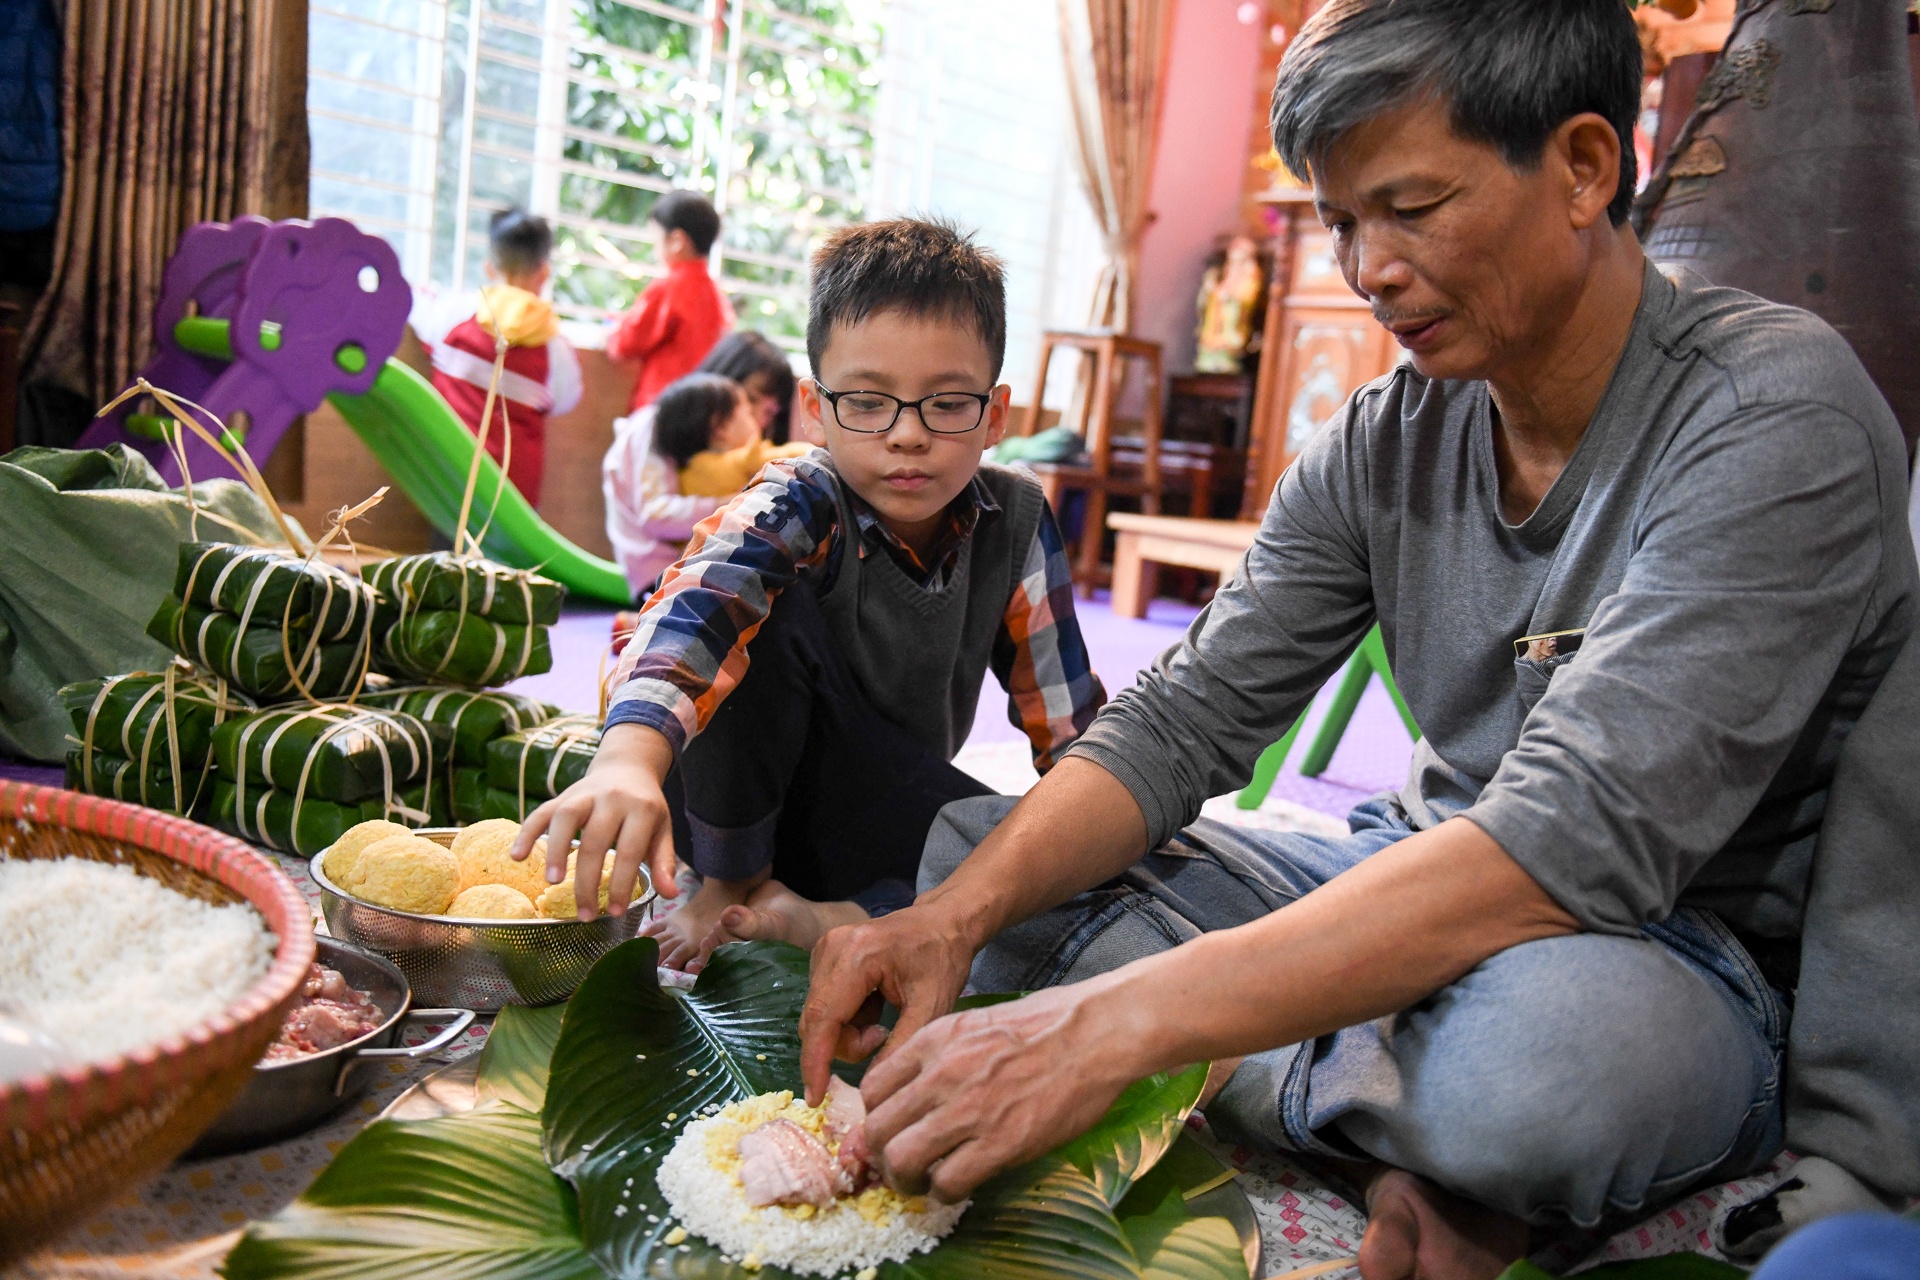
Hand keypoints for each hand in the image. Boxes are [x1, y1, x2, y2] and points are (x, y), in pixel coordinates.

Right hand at [510, 723, 678, 920]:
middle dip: (588, 881)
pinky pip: (541, 811)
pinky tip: (517, 857)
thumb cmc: (645, 807)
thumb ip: (664, 862)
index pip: (629, 851)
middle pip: (595, 840)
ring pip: (566, 818)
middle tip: (584, 914)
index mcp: (641, 809)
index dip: (621, 883)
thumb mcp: (662, 830)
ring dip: (557, 850)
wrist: (628, 767)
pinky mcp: (562, 795)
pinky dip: (526, 832)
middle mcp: (611, 798)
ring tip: (553, 883)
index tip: (613, 912)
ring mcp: (584, 794)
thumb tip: (670, 895)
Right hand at [797, 902, 975, 1104]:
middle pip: (817, 1019)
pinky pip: (823, 1003)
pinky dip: (845, 1018)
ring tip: (882, 1020)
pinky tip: (873, 1006)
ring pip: (818, 1015)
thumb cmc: (943, 960)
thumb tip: (871, 1090)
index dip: (815, 1061)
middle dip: (845, 1044)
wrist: (943, 922)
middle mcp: (832, 947)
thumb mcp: (932, 1008)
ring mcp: (825, 948)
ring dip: (846, 1032)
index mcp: (857, 955)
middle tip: (882, 1038)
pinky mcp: (825, 954)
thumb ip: (900, 1047)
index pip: (824, 1017)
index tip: (815, 1097)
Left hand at [858, 980, 1142, 1202]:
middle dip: (881, 1155)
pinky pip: (948, 1182)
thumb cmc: (1045, 1024)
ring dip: (905, 1181)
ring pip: (902, 1160)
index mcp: (933, 1040)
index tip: (890, 1131)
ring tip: (921, 1183)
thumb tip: (917, 1093)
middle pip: (878, 1129)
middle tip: (899, 1165)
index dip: (876, 1118)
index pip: (872, 1089)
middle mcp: (940, 1074)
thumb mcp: (975, 1023)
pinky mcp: (1000, 1142)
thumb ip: (940, 1055)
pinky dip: (944, 1193)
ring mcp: (968, 1109)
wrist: (1095, 1031)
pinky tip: (957, 1187)